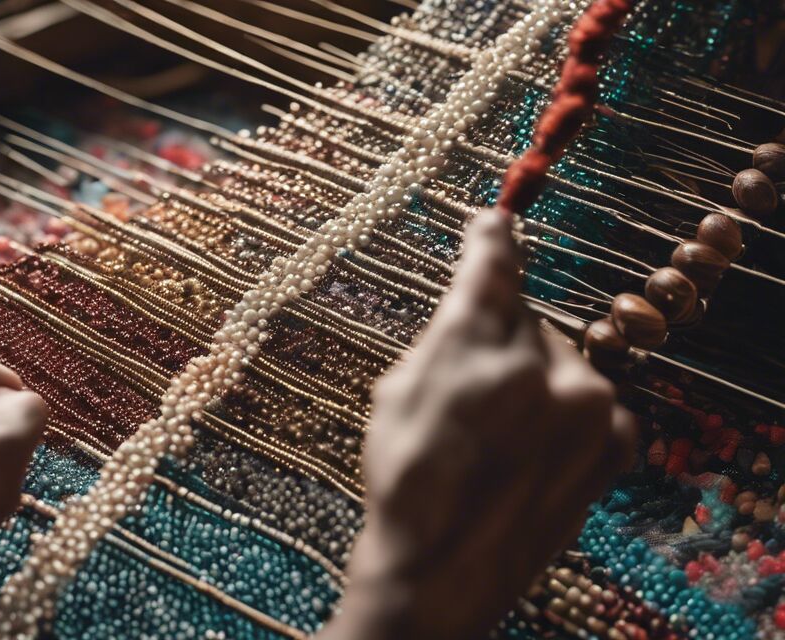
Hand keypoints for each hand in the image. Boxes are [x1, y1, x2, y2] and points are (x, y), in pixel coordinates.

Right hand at [319, 211, 636, 639]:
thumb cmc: (405, 484)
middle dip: (498, 338)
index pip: (492, 266)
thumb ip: (445, 333)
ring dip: (530, 378)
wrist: (445, 570)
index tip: (494, 219)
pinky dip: (562, 412)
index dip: (491, 238)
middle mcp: (543, 366)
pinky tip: (525, 448)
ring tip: (491, 433)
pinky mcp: (613, 444)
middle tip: (464, 388)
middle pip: (525, 320)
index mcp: (479, 344)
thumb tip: (473, 291)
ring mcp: (588, 407)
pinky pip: (588, 401)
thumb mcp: (399, 391)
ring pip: (557, 360)